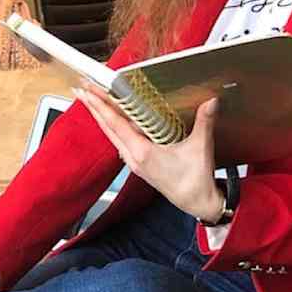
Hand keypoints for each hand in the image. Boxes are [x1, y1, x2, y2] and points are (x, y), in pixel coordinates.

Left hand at [73, 83, 224, 222]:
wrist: (197, 203)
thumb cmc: (196, 181)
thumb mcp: (200, 148)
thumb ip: (204, 122)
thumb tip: (209, 102)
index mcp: (143, 152)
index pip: (116, 123)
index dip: (101, 105)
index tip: (89, 91)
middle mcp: (134, 157)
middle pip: (107, 127)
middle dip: (94, 107)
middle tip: (82, 88)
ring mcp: (135, 162)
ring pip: (112, 135)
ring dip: (102, 116)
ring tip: (93, 101)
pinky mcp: (140, 165)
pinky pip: (121, 142)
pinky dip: (114, 128)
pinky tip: (115, 121)